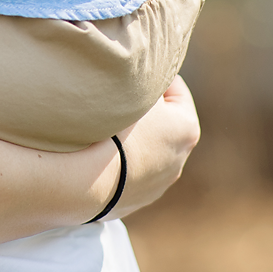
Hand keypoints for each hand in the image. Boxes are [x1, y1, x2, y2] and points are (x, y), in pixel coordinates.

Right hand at [109, 74, 198, 220]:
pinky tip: (97, 151)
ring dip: (132, 138)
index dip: (154, 75)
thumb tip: (148, 75)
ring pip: (145, 149)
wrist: (85, 180)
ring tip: (103, 125)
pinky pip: (126, 171)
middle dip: (144, 109)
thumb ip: (148, 78)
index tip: (135, 70)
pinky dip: (117, 160)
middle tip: (118, 95)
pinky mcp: (132, 201)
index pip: (176, 88)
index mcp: (186, 129)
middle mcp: (178, 160)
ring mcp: (156, 185)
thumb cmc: (114, 127)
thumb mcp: (137, 87)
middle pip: (163, 122)